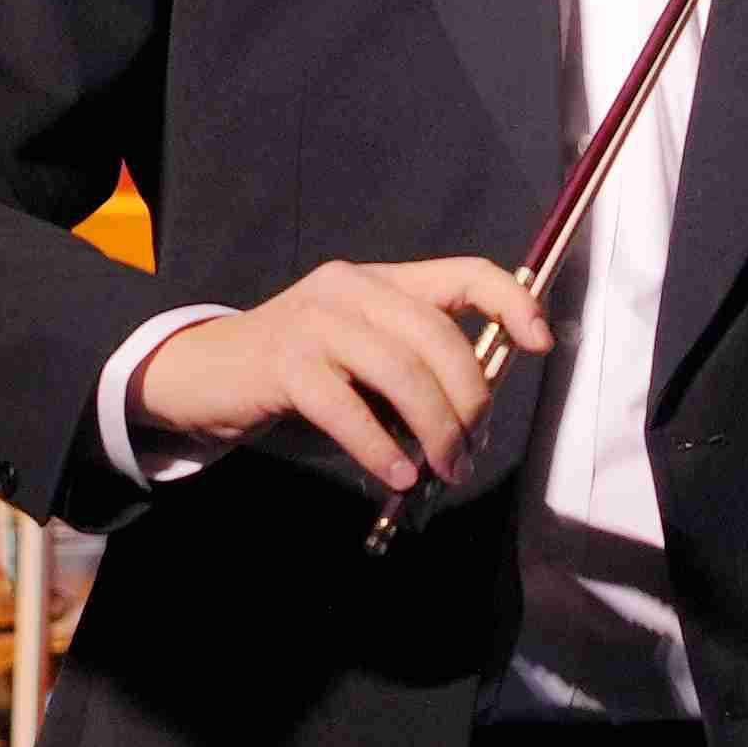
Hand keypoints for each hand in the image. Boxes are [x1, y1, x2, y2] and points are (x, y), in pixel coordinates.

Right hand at [128, 258, 553, 489]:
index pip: (465, 272)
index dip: (512, 303)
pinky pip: (348, 408)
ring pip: (401, 372)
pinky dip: (379, 447)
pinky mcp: (286, 363)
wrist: (206, 375)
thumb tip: (472, 422)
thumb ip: (413, 377)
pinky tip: (396, 474)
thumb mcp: (362, 364)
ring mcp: (316, 321)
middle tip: (470, 451)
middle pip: (439, 336)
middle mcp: (352, 288)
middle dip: (469, 400)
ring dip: (434, 430)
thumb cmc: (299, 376)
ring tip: (442, 470)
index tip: (541, 342)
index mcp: (382, 280)